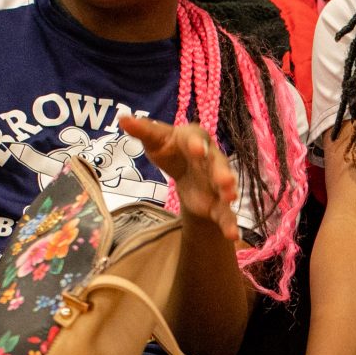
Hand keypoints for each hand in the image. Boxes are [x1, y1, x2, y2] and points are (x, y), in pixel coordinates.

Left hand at [122, 115, 240, 245]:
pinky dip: (229, 224)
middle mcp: (211, 159)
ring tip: (230, 198)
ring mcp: (216, 182)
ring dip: (229, 191)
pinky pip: (225, 213)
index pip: (196, 138)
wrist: (185, 173)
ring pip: (225, 187)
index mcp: (194, 139)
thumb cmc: (171, 151)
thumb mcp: (156, 141)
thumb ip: (144, 131)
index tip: (195, 149)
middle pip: (218, 163)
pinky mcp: (217, 203)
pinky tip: (232, 235)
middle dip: (221, 170)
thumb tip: (124, 119)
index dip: (196, 143)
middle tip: (223, 178)